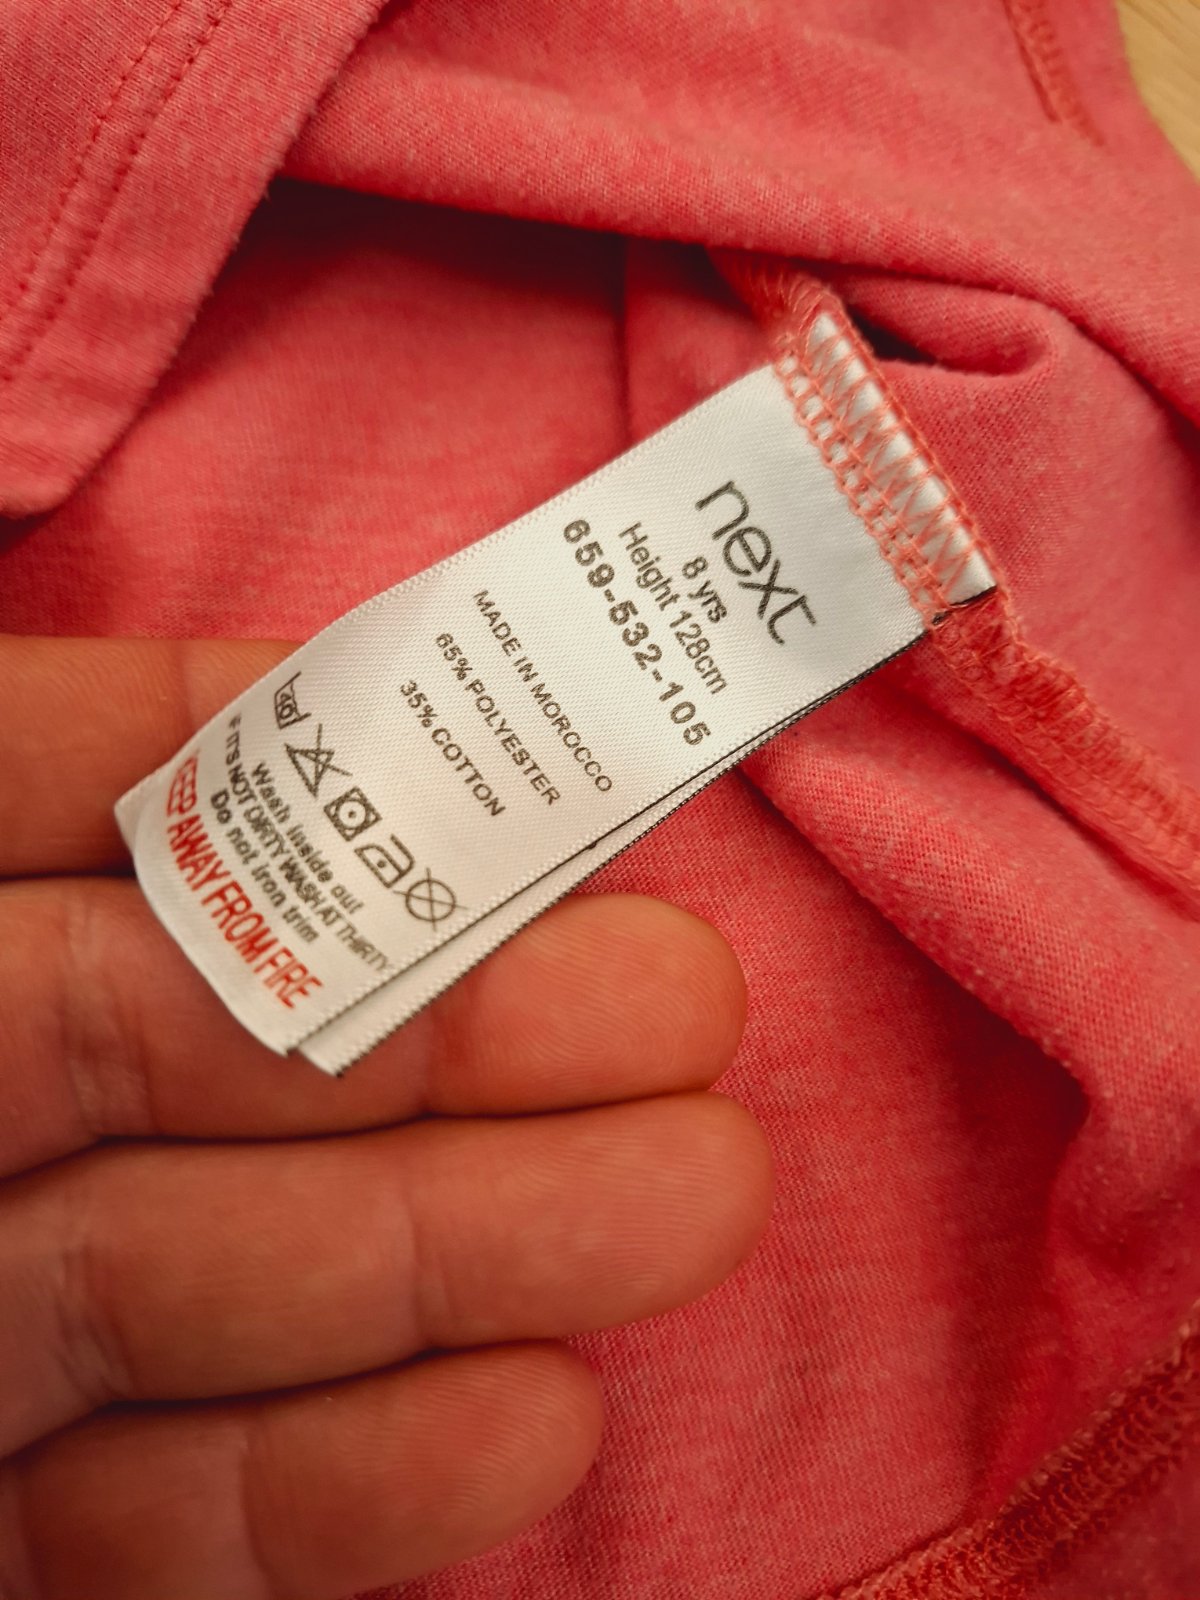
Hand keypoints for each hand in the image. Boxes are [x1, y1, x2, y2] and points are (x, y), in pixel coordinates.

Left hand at [0, 637, 770, 1599]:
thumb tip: (275, 722)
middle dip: (443, 1021)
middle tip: (688, 1005)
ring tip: (696, 1195)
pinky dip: (330, 1486)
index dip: (278, 757)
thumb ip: (31, 794)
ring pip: (200, 1276)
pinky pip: (150, 1519)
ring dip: (457, 1244)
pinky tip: (532, 1419)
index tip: (495, 757)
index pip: (70, 785)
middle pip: (181, 1043)